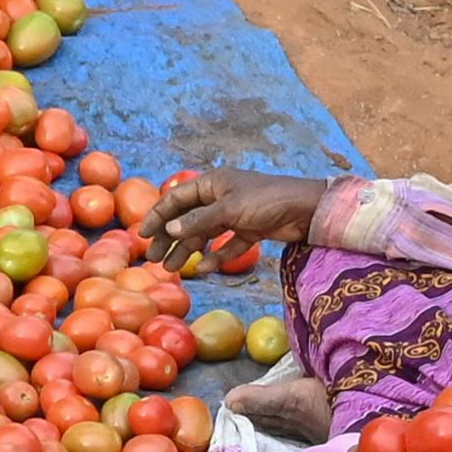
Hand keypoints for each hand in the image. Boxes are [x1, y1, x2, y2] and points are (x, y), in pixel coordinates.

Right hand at [149, 168, 336, 264]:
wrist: (308, 210)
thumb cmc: (267, 201)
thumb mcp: (229, 210)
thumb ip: (198, 221)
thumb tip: (169, 230)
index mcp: (212, 184)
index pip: (176, 198)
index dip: (158, 216)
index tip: (143, 235)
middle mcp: (220, 198)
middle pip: (187, 218)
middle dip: (169, 238)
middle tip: (153, 258)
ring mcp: (235, 215)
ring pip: (204, 234)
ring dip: (188, 250)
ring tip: (172, 268)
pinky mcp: (249, 230)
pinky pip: (226, 245)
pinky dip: (216, 256)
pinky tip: (205, 268)